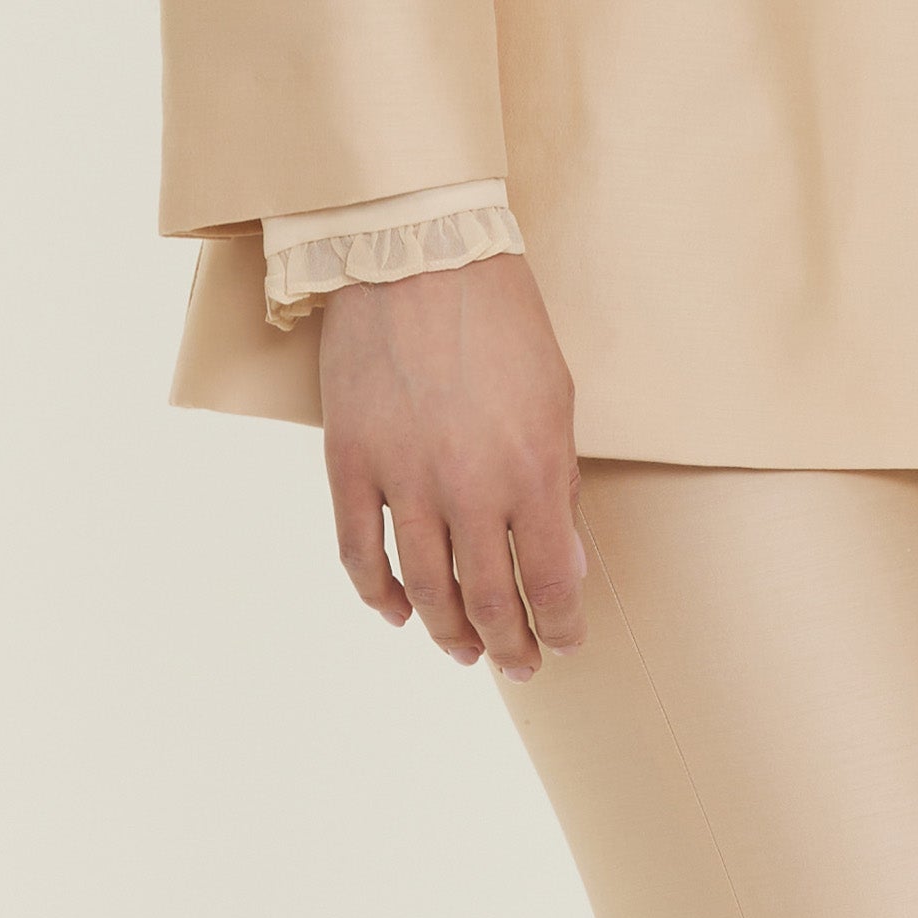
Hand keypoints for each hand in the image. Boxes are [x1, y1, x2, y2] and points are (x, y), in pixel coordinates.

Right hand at [315, 253, 586, 679]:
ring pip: (424, 590)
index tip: (563, 642)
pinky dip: (378, 596)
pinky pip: (359, 553)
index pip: (553, 581)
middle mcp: (469, 487)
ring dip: (447, 633)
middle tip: (516, 664)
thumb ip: (561, 484)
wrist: (420, 253)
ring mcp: (403, 477)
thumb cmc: (501, 318)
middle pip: (488, 600)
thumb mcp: (556, 397)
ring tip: (464, 650)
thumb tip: (567, 561)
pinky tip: (399, 612)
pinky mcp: (350, 462)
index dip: (559, 626)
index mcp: (533, 469)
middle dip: (508, 644)